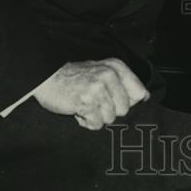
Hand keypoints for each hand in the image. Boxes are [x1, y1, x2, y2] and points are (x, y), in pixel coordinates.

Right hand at [33, 59, 149, 130]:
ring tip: (84, 104)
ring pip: (110, 118)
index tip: (113, 100)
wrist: (46, 79)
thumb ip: (123, 81)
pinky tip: (78, 110)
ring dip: (96, 116)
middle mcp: (109, 75)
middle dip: (109, 110)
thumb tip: (145, 96)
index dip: (127, 101)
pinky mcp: (86, 102)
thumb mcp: (101, 71)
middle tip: (93, 101)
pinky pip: (96, 124)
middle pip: (124, 109)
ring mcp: (98, 88)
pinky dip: (86, 122)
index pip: (139, 92)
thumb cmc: (74, 77)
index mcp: (115, 67)